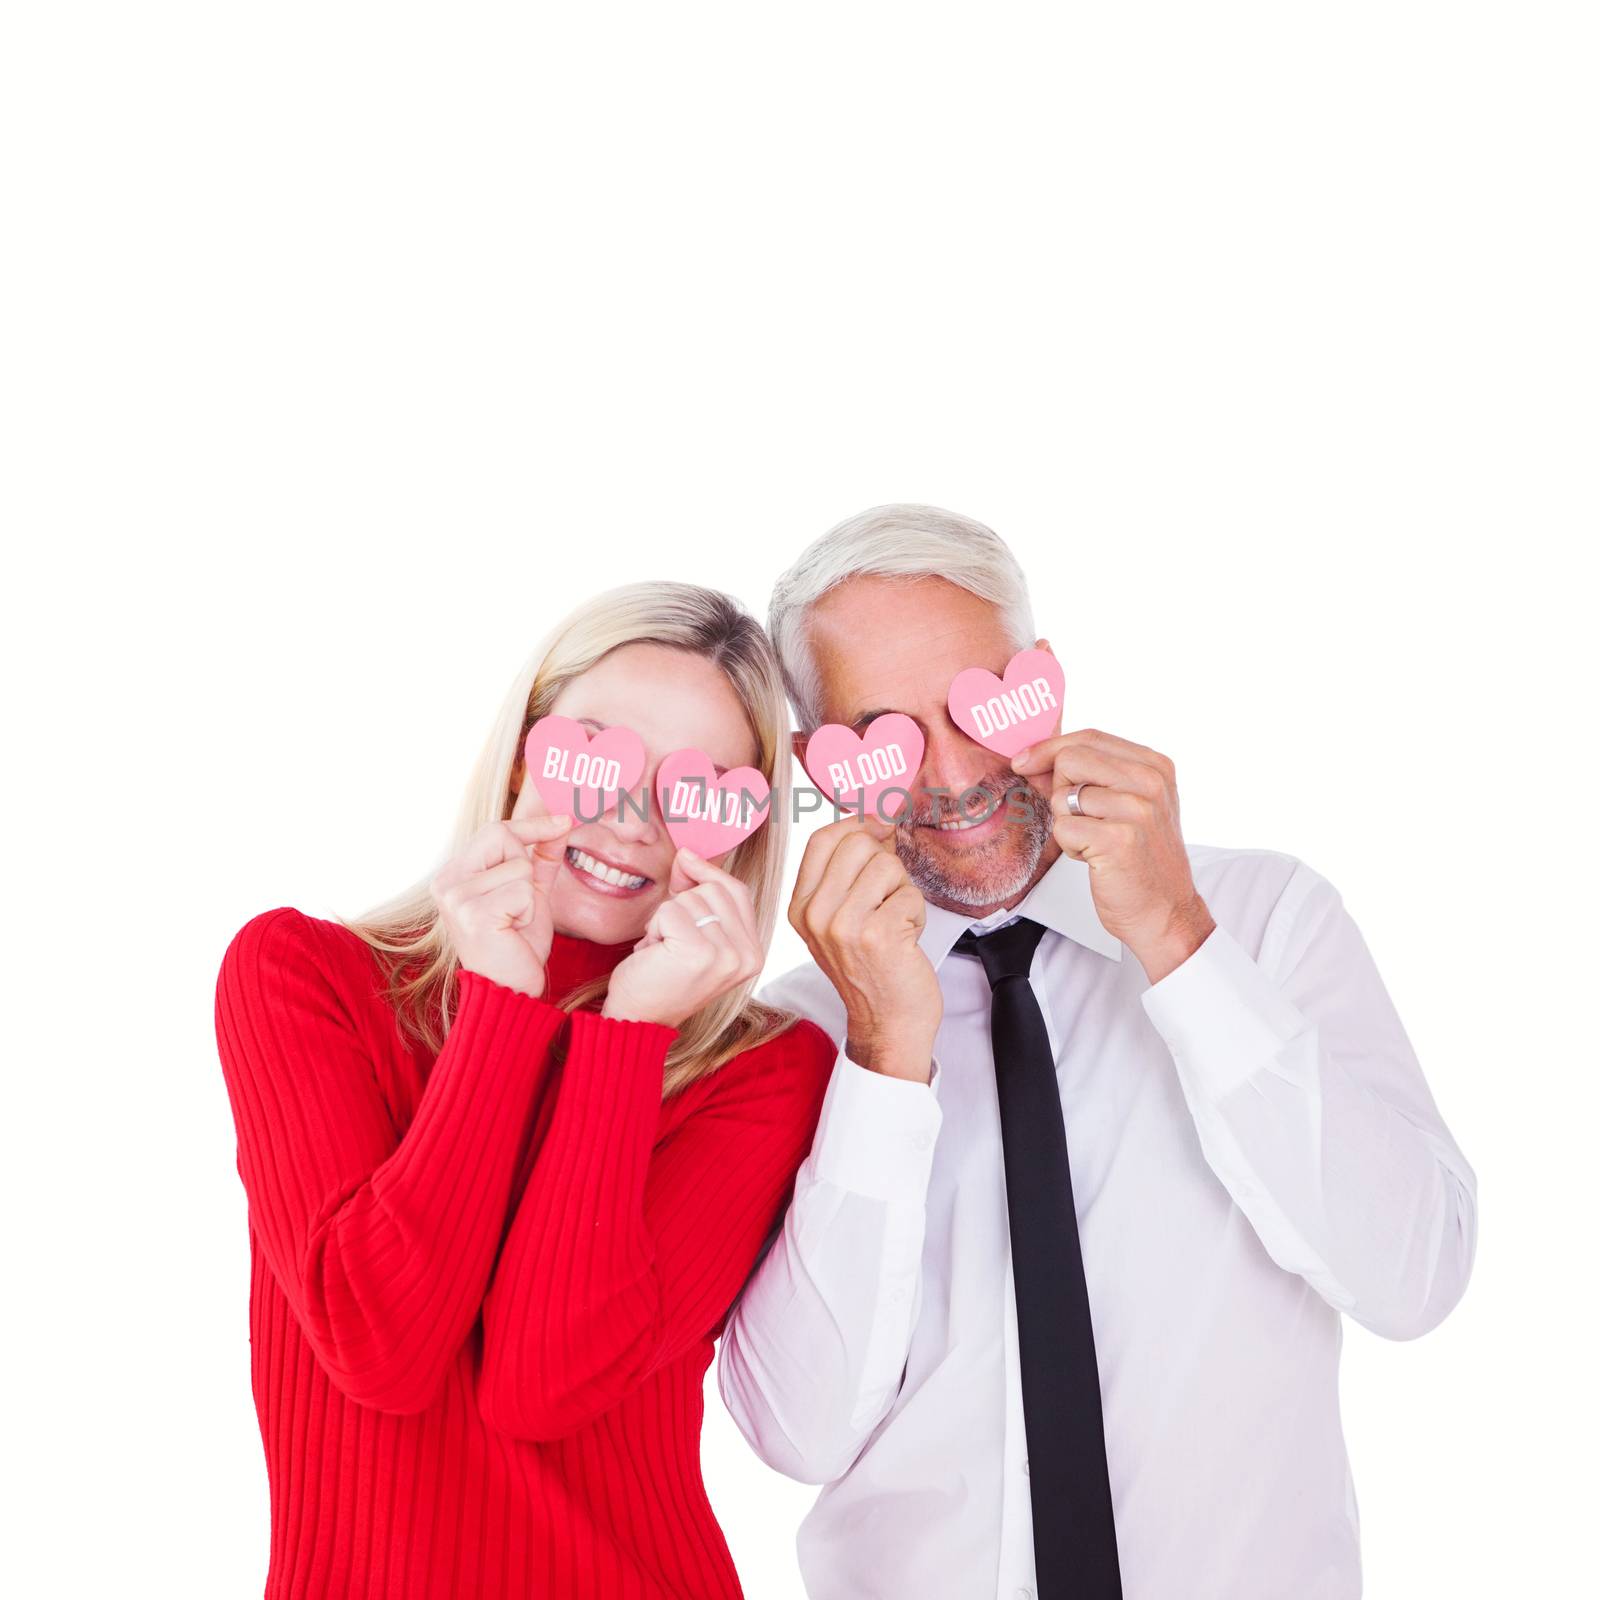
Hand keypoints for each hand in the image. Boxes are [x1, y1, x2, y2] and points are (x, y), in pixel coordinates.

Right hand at [430, 771, 573, 997]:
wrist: (510, 989)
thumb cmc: (517, 944)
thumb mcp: (530, 892)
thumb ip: (541, 858)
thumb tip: (562, 822)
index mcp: (453, 875)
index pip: (494, 830)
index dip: (532, 825)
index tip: (565, 820)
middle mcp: (446, 882)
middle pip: (501, 836)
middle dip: (525, 865)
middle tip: (520, 902)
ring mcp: (456, 897)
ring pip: (518, 866)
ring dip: (529, 896)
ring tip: (514, 921)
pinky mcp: (473, 913)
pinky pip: (522, 890)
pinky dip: (529, 911)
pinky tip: (513, 930)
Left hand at [603, 848, 763, 1027]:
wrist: (638, 1019)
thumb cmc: (661, 977)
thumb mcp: (693, 934)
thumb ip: (699, 894)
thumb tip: (687, 854)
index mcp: (753, 952)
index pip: (738, 891)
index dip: (707, 872)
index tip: (683, 864)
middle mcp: (748, 955)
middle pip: (715, 889)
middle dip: (682, 903)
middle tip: (668, 937)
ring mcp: (727, 955)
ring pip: (691, 899)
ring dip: (665, 919)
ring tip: (663, 950)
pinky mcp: (699, 953)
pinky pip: (670, 911)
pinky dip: (654, 928)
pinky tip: (654, 954)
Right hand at [788, 813, 939, 1081]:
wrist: (888, 1022)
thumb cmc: (872, 969)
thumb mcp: (842, 920)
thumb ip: (851, 872)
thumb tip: (875, 820)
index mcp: (801, 907)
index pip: (821, 839)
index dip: (856, 823)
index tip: (880, 829)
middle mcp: (815, 915)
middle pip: (857, 843)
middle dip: (885, 861)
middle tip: (889, 894)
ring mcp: (843, 925)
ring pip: (887, 865)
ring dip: (903, 890)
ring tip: (896, 920)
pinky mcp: (878, 934)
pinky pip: (909, 894)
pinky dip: (917, 912)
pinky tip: (906, 938)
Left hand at [1011, 728, 1214, 983]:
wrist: (1165, 912)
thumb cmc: (1140, 860)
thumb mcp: (1124, 805)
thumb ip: (1085, 776)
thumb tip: (1030, 759)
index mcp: (1155, 766)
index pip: (1089, 737)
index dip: (1049, 747)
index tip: (1023, 761)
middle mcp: (1151, 782)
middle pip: (1070, 759)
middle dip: (1059, 790)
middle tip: (1081, 819)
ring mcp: (1137, 809)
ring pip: (1062, 796)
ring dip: (1067, 823)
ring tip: (1095, 842)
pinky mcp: (1119, 839)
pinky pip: (1063, 828)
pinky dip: (1070, 846)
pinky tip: (1094, 857)